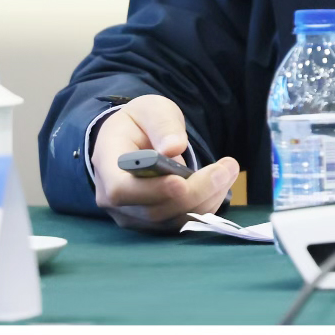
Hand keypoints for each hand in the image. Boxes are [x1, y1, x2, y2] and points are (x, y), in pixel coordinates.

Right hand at [88, 96, 237, 228]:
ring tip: (227, 170)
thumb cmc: (140, 123)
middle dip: (194, 192)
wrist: (134, 142)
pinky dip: (205, 206)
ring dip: (206, 199)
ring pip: (171, 220)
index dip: (152, 190)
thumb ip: (163, 125)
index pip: (121, 189)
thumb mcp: (152, 110)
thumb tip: (174, 147)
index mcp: (107, 165)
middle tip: (226, 168)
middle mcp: (113, 199)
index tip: (181, 180)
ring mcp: (132, 216)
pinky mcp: (152, 223)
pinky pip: (180, 223)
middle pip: (153, 210)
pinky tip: (219, 184)